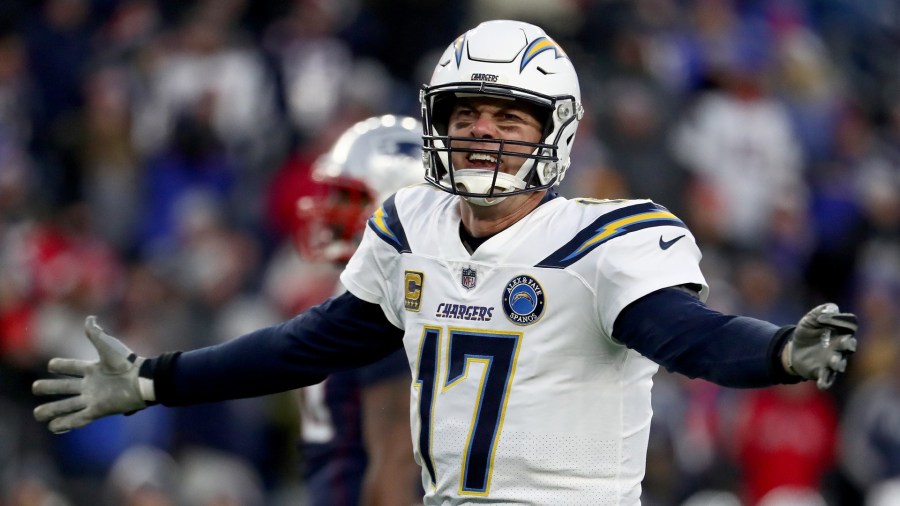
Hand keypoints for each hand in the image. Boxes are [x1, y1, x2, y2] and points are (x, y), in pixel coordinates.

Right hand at [33, 316, 147, 432]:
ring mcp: (92, 398)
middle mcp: (90, 385)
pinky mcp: (97, 410)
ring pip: (67, 406)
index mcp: (93, 369)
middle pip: (63, 388)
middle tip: (35, 388)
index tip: (51, 365)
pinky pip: (78, 419)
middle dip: (48, 388)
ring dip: (52, 410)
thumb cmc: (126, 362)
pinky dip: (65, 423)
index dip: (60, 365)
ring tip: (37, 414)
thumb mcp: (108, 346)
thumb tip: (89, 318)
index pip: (71, 367)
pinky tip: (52, 427)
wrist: (141, 380)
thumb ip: (96, 334)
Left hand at [783, 303, 857, 389]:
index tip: (829, 318)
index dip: (843, 321)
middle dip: (848, 345)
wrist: (793, 349)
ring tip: (833, 363)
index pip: (849, 326)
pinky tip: (821, 385)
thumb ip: (820, 312)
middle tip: (845, 343)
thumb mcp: (809, 320)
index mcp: (841, 332)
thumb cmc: (807, 333)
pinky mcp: (822, 372)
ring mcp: (832, 360)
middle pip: (849, 346)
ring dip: (837, 363)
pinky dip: (825, 382)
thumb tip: (831, 309)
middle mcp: (840, 347)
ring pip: (839, 363)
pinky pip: (826, 378)